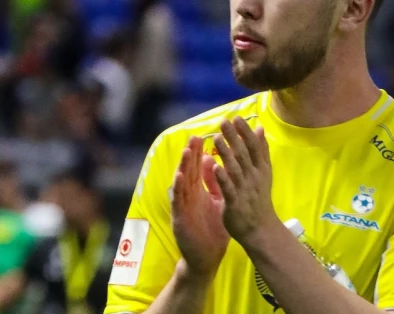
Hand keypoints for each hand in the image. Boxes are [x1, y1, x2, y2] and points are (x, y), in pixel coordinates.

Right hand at [171, 136, 229, 275]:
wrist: (206, 257)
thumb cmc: (212, 230)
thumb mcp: (216, 202)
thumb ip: (214, 183)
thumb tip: (211, 160)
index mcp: (197, 192)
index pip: (196, 168)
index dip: (198, 153)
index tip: (202, 136)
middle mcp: (188, 197)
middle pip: (188, 171)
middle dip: (190, 154)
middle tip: (193, 137)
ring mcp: (182, 207)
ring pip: (181, 183)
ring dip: (182, 167)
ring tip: (186, 151)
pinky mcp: (179, 218)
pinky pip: (178, 201)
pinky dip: (177, 188)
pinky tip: (178, 176)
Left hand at [212, 117, 280, 243]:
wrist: (260, 229)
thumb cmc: (259, 199)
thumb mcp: (264, 172)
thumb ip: (261, 151)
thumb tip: (260, 128)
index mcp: (261, 169)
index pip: (254, 146)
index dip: (245, 132)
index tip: (236, 118)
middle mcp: (254, 177)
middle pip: (244, 154)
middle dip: (234, 137)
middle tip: (224, 121)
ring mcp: (245, 190)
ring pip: (235, 169)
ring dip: (227, 153)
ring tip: (217, 138)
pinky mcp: (235, 203)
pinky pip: (228, 188)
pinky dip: (222, 177)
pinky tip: (214, 166)